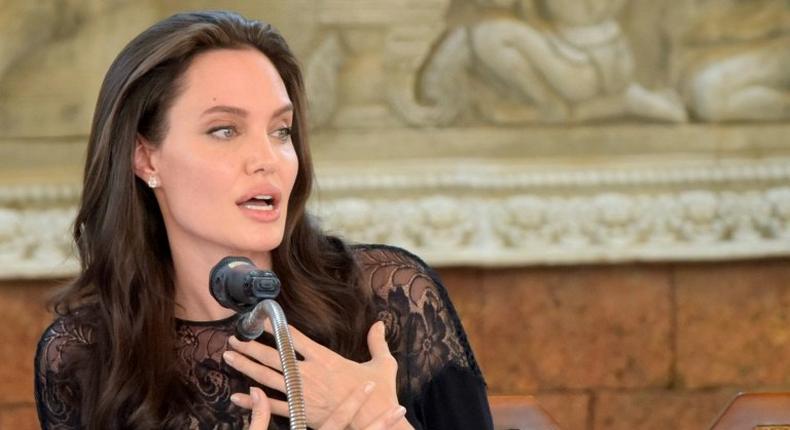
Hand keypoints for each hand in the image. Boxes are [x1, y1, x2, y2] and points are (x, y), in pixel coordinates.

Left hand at [224, 321, 408, 428]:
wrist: (374, 419)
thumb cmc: (380, 394)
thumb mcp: (383, 364)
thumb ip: (377, 343)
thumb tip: (380, 325)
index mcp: (326, 359)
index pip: (294, 338)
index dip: (277, 327)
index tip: (262, 317)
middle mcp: (309, 374)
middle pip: (274, 357)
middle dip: (252, 346)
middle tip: (234, 337)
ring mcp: (303, 393)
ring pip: (268, 378)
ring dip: (247, 366)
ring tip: (229, 356)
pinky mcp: (302, 412)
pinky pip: (273, 406)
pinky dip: (253, 401)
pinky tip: (236, 396)